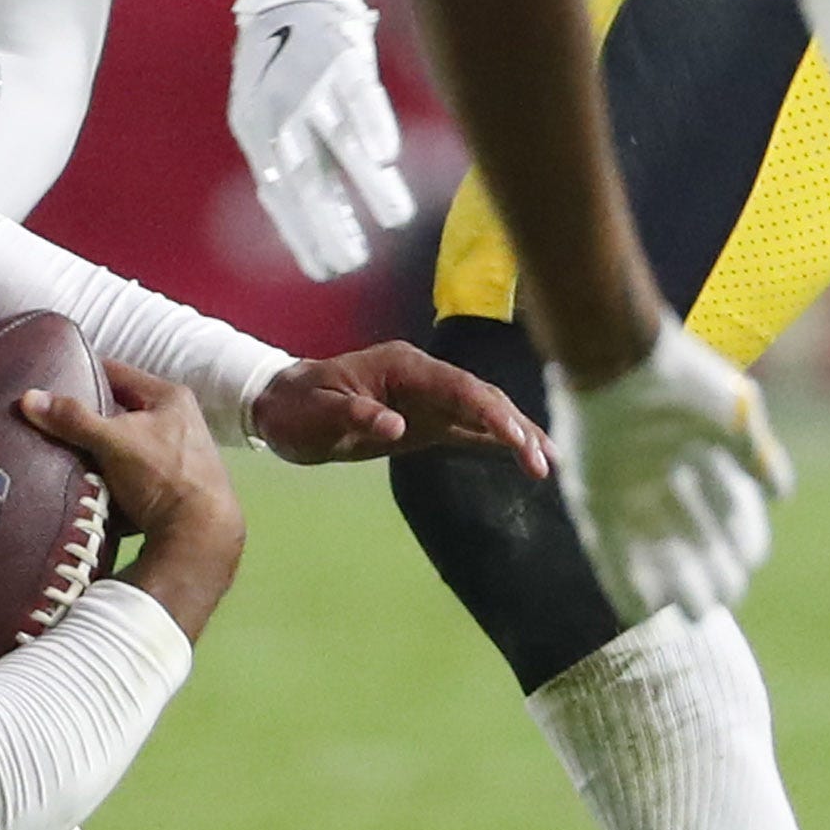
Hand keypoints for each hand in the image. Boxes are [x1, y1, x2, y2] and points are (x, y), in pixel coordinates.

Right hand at [20, 360, 245, 643]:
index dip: (83, 373)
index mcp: (170, 397)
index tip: (51, 379)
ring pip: (125, 445)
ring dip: (100, 452)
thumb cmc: (160, 475)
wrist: (200, 537)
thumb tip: (27, 397)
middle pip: (120, 411)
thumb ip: (72, 419)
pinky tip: (90, 486)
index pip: (116, 372)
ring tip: (63, 454)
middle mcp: (180, 421)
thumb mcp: (112, 441)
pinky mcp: (175, 488)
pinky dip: (113, 479)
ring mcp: (180, 456)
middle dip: (88, 418)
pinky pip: (133, 475)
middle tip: (51, 420)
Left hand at [228, 0, 415, 280]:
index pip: (277, 195)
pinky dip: (374, 126)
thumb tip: (307, 215)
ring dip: (368, 184)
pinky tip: (388, 157)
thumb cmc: (281, 62)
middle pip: (306, 178)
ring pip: (342, 143)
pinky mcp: (341, 58)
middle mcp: (278, 113)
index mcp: (255, 131)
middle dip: (330, 224)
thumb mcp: (265, 112)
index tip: (325, 270)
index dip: (300, 234)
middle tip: (354, 263)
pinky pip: (361, 98)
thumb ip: (285, 159)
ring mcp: (310, 85)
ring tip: (397, 219)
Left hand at [251, 343, 550, 471]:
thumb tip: (395, 426)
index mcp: (403, 367)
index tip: (515, 438)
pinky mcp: (424, 421)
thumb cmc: (296, 408)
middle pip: (480, 397)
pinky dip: (496, 441)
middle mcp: (423, 378)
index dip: (489, 411)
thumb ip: (354, 416)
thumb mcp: (316, 414)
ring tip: (549, 462)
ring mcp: (427, 398)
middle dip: (514, 426)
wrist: (280, 407)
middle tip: (543, 461)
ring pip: (482, 412)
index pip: (458, 386)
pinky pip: (468, 428)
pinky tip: (524, 456)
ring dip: (515, 434)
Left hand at [548, 311, 794, 620]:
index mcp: (700, 457)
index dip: (741, 540)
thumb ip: (756, 455)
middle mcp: (664, 478)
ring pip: (655, 551)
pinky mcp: (592, 496)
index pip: (729, 512)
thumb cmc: (681, 379)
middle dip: (710, 571)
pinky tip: (640, 612)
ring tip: (692, 615)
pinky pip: (608, 550)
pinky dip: (623, 581)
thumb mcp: (734, 415)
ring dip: (674, 584)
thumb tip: (781, 494)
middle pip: (693, 539)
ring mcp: (627, 489)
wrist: (617, 356)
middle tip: (722, 601)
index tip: (749, 561)